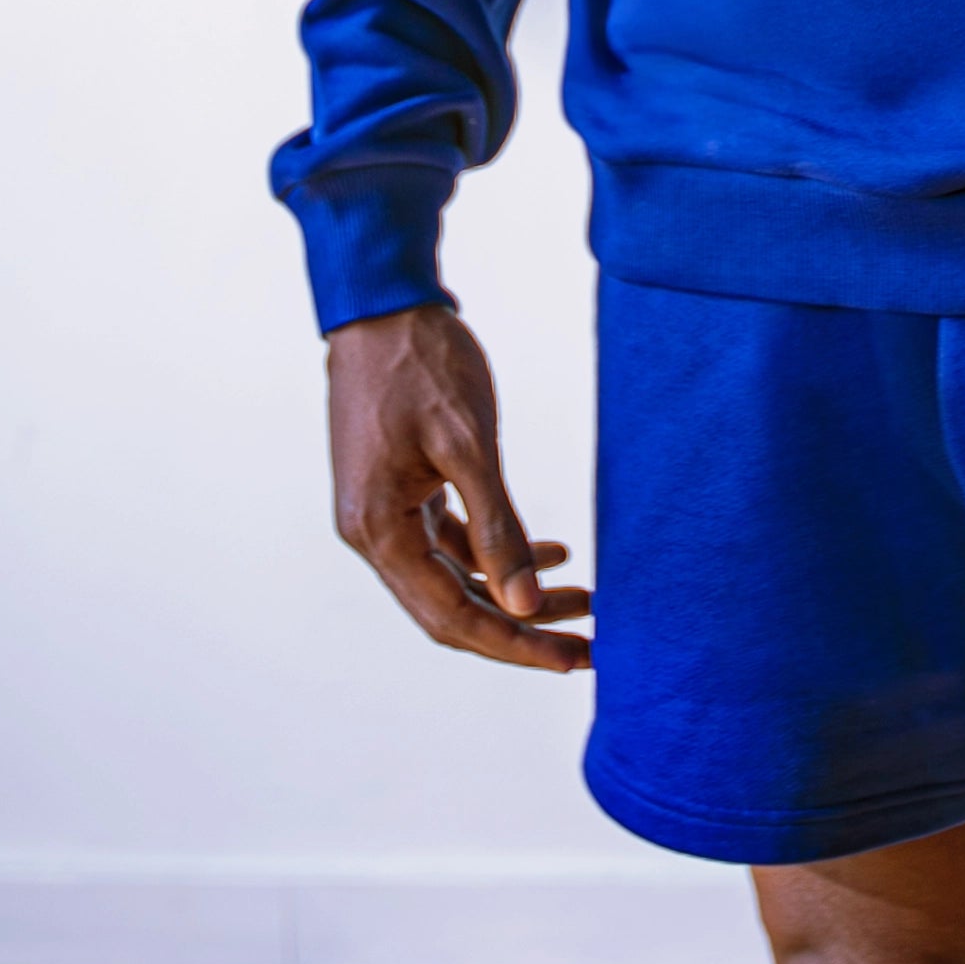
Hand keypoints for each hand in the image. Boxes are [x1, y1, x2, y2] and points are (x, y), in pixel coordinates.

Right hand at [327, 304, 591, 670]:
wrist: (382, 304)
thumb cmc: (421, 363)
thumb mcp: (467, 443)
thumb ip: (496, 527)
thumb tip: (524, 605)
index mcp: (379, 531)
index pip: (452, 617)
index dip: (515, 644)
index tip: (573, 658)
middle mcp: (374, 534)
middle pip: (453, 610)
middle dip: (523, 630)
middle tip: (590, 646)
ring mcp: (385, 514)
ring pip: (457, 579)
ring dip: (517, 592)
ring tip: (585, 599)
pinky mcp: (401, 490)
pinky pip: (453, 542)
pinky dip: (499, 552)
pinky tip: (553, 551)